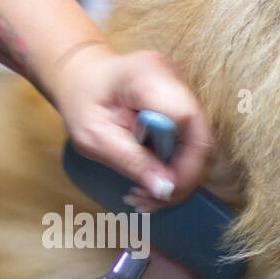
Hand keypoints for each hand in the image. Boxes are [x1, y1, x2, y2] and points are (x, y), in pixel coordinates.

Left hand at [48, 42, 211, 209]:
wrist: (80, 76)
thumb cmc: (80, 100)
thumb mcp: (93, 136)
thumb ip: (130, 160)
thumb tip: (166, 190)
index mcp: (148, 77)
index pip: (187, 121)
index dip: (184, 164)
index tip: (160, 192)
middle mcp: (174, 78)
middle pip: (199, 137)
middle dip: (181, 179)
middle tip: (149, 202)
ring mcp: (182, 90)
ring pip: (197, 144)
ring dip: (176, 178)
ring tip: (143, 198)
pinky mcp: (182, 104)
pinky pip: (188, 142)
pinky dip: (172, 167)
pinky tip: (148, 182)